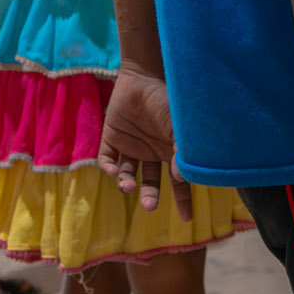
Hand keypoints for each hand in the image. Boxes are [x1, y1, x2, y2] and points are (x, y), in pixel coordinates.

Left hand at [97, 63, 192, 220]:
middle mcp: (152, 152)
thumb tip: (184, 177)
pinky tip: (112, 171)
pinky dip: (108, 167)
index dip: (183, 200)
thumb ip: (182, 151)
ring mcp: (131, 145)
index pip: (179, 181)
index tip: (186, 218)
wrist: (143, 75)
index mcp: (171, 151)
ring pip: (128, 173)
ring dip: (127, 183)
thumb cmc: (168, 100)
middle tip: (150, 206)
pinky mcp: (111, 136)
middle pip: (151, 182)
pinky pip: (107, 158)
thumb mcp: (179, 128)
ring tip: (128, 186)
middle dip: (151, 196)